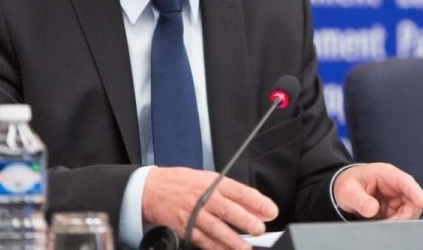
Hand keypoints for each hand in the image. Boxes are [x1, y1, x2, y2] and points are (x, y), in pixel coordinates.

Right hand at [142, 166, 278, 249]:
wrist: (151, 189)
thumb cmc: (182, 183)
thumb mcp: (208, 180)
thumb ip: (231, 193)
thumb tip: (255, 207)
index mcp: (213, 182)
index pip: (239, 191)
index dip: (257, 201)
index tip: (271, 210)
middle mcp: (204, 197)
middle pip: (229, 210)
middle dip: (247, 221)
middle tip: (260, 229)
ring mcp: (193, 213)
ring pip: (216, 229)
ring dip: (233, 240)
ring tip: (246, 248)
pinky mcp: (184, 228)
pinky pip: (202, 240)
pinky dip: (215, 248)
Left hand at [333, 162, 422, 220]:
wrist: (345, 190)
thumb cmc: (347, 185)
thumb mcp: (348, 191)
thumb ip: (359, 200)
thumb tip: (372, 210)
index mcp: (385, 174)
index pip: (406, 182)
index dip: (416, 192)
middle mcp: (395, 185)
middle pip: (412, 201)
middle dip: (404, 216)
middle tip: (387, 225)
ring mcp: (397, 198)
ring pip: (408, 213)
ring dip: (398, 222)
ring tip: (379, 224)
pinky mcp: (395, 209)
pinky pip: (401, 220)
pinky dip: (393, 225)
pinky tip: (380, 225)